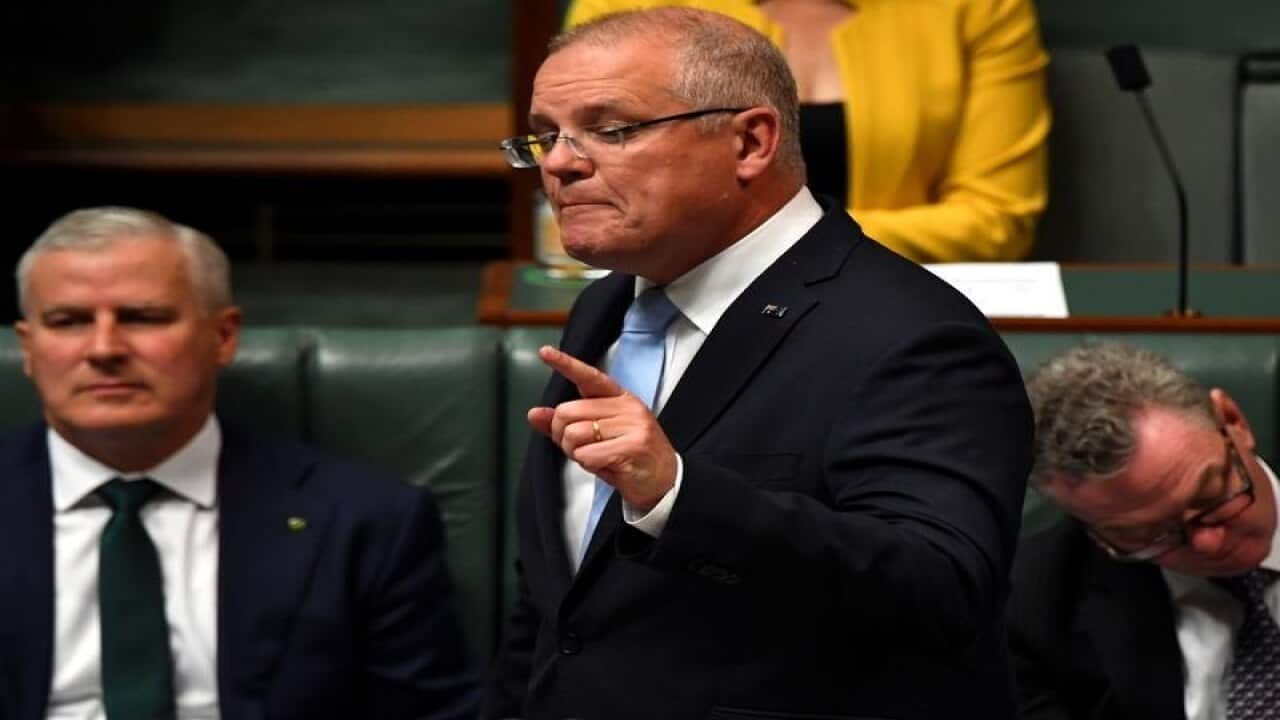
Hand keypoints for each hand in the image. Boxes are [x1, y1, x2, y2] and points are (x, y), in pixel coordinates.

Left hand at [528, 345, 676, 511]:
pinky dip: (588, 465)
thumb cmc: (628, 458)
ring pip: (574, 435)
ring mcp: (632, 425)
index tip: (545, 352)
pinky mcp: (632, 446)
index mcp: (620, 398)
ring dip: (576, 453)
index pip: (589, 376)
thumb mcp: (596, 437)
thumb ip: (566, 424)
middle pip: (568, 412)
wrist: (664, 482)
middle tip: (580, 448)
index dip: (566, 364)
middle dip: (563, 436)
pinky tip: (607, 465)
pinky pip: (587, 455)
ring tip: (597, 457)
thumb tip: (535, 414)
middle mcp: (627, 407)